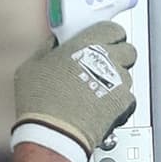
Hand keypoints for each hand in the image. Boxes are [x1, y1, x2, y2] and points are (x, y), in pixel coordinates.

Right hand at [13, 21, 137, 155]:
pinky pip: (128, 98)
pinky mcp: (124, 103)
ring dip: (117, 81)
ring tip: (97, 92)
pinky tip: (101, 107)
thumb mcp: (32, 66)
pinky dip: (118, 102)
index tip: (101, 41)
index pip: (113, 29)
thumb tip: (54, 43)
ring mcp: (119, 81)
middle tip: (103, 66)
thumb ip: (48, 49)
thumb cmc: (41, 101)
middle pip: (128, 50)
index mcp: (87, 44)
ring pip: (128, 75)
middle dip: (118, 57)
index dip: (109, 36)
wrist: (54, 133)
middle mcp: (107, 59)